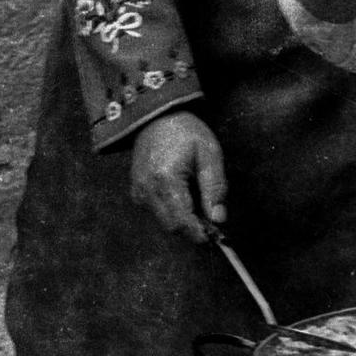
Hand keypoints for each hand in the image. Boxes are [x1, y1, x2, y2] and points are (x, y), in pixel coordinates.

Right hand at [129, 109, 227, 241]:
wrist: (156, 117)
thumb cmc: (185, 132)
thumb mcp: (209, 153)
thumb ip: (215, 188)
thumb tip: (219, 219)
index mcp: (165, 179)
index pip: (182, 221)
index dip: (200, 234)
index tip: (216, 238)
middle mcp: (147, 189)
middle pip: (172, 227)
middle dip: (193, 229)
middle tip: (213, 221)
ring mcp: (138, 192)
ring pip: (165, 222)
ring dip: (183, 220)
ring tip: (199, 201)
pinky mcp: (136, 192)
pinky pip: (157, 212)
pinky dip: (172, 211)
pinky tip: (183, 194)